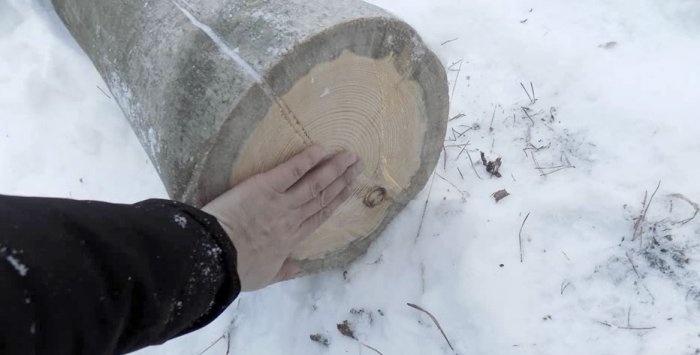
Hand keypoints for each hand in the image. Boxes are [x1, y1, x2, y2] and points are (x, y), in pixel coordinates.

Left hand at [202, 145, 362, 290]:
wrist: (216, 258)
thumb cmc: (237, 270)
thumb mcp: (263, 277)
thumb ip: (282, 271)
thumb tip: (296, 269)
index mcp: (291, 239)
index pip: (319, 215)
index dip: (337, 200)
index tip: (349, 188)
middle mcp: (292, 218)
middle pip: (322, 196)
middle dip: (342, 180)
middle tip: (357, 165)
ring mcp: (280, 202)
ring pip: (314, 183)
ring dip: (333, 168)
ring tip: (349, 155)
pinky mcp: (264, 187)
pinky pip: (290, 171)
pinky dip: (307, 160)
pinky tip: (320, 149)